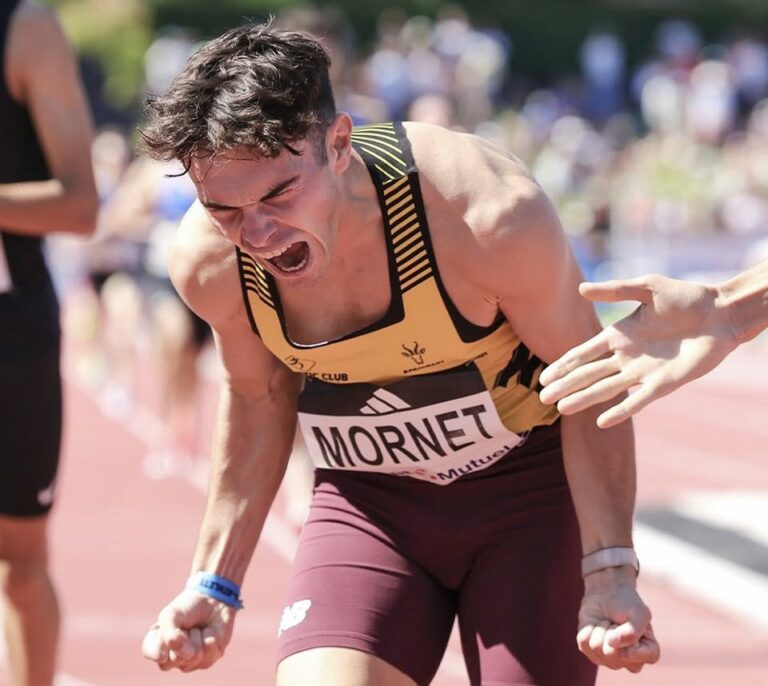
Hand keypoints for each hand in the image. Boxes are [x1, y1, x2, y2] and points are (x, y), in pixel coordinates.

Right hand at [142, 589, 235, 671]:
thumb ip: (170, 634)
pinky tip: (209, 632)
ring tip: (198, 628)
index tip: (165, 632)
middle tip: (187, 626)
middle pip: (175, 659)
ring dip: (198, 636)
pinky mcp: (207, 660)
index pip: (152, 653)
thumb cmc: (188, 607)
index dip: (160, 645)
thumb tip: (186, 655)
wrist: (213, 600)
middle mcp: (171, 658)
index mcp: (158, 644)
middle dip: (184, 637)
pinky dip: (210, 636)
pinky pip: (209, 652)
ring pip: (194, 657)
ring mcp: (188, 662)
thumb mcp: (172, 614)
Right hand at [539, 275, 737, 426]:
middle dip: (566, 386)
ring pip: (606, 388)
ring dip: (584, 399)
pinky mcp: (663, 384)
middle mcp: (626, 357)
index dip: (563, 365)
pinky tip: (602, 421)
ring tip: (561, 409)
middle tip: (543, 398)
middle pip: (589, 374)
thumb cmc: (685, 297)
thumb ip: (614, 291)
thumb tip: (580, 289)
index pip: (583, 354)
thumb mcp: (646, 288)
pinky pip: (637, 400)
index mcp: (618, 336)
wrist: (721, 314)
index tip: (543, 377)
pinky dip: (620, 411)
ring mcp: (643, 372)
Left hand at [577, 569, 659, 671]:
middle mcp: (628, 662)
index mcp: (648, 653)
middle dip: (612, 630)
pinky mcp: (589, 651)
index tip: (629, 626)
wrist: (606, 593)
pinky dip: (589, 627)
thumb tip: (611, 644)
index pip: (643, 659)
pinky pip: (584, 641)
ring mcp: (608, 660)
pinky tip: (596, 624)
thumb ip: (632, 632)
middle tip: (617, 622)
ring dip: (601, 627)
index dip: (632, 641)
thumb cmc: (627, 604)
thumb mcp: (639, 612)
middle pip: (613, 654)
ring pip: (596, 647)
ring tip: (607, 623)